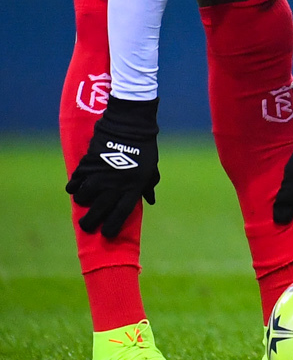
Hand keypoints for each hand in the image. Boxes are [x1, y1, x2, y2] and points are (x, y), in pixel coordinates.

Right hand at [66, 96, 159, 238]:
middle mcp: (115, 185)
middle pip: (98, 212)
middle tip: (85, 226)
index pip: (120, 215)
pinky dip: (74, 185)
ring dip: (82, 200)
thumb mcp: (151, 168)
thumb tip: (150, 201)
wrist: (130, 125)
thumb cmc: (145, 148)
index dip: (112, 227)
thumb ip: (148, 186)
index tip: (106, 234)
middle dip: (89, 223)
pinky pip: (75, 182)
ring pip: (83, 198)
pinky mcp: (87, 165)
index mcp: (133, 187)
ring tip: (84, 199)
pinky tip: (76, 185)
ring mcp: (99, 176)